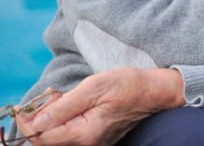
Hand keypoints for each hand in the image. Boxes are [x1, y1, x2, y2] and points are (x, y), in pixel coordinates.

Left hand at [16, 68, 182, 145]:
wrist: (155, 91)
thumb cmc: (129, 85)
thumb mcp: (94, 87)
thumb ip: (63, 106)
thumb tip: (37, 121)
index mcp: (85, 133)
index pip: (42, 137)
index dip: (28, 122)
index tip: (25, 106)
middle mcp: (87, 143)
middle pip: (46, 140)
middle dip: (38, 120)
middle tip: (50, 96)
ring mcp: (92, 143)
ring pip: (56, 138)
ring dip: (50, 119)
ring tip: (60, 97)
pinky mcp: (95, 138)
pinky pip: (68, 135)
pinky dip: (61, 121)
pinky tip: (69, 104)